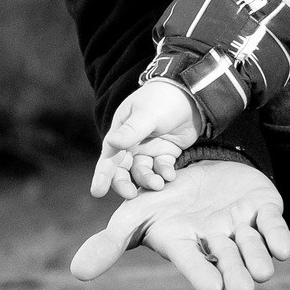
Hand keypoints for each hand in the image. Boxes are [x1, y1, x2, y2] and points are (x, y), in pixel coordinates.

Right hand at [70, 160, 289, 289]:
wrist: (195, 169)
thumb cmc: (162, 200)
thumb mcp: (133, 215)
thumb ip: (111, 243)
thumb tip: (77, 273)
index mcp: (186, 248)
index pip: (195, 267)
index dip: (204, 276)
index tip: (214, 288)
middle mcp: (217, 244)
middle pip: (231, 267)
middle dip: (237, 275)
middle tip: (242, 285)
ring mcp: (241, 228)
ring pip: (256, 251)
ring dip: (258, 258)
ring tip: (261, 268)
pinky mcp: (263, 211)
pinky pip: (275, 228)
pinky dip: (278, 238)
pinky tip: (282, 249)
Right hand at [91, 82, 199, 198]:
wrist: (192, 94)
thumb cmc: (164, 99)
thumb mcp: (147, 114)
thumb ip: (132, 131)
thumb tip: (111, 142)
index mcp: (121, 132)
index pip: (108, 157)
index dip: (102, 175)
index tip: (97, 192)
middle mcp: (132, 143)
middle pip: (123, 170)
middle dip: (124, 183)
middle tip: (131, 195)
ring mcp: (149, 149)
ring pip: (143, 172)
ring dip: (148, 180)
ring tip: (158, 184)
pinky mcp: (166, 153)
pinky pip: (161, 168)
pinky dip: (164, 173)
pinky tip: (170, 175)